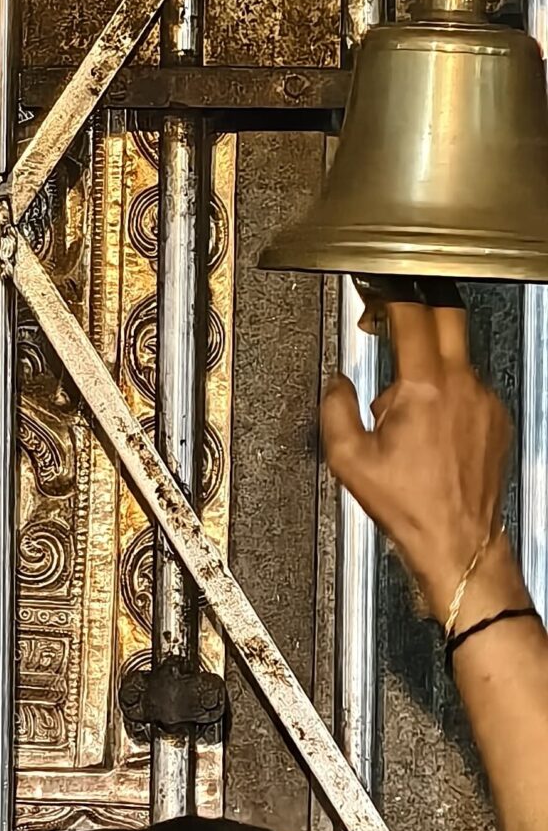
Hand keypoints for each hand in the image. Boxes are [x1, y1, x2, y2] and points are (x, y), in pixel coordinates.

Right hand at [321, 298, 512, 621]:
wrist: (458, 542)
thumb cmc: (409, 505)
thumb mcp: (348, 458)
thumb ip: (335, 407)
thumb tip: (338, 383)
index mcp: (425, 388)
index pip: (413, 316)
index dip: (392, 293)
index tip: (377, 289)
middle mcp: (463, 387)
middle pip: (449, 316)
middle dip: (420, 304)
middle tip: (395, 311)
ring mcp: (485, 402)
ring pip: (456, 358)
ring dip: (429, 362)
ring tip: (404, 404)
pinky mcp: (496, 420)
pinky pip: (469, 388)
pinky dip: (447, 392)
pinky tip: (428, 426)